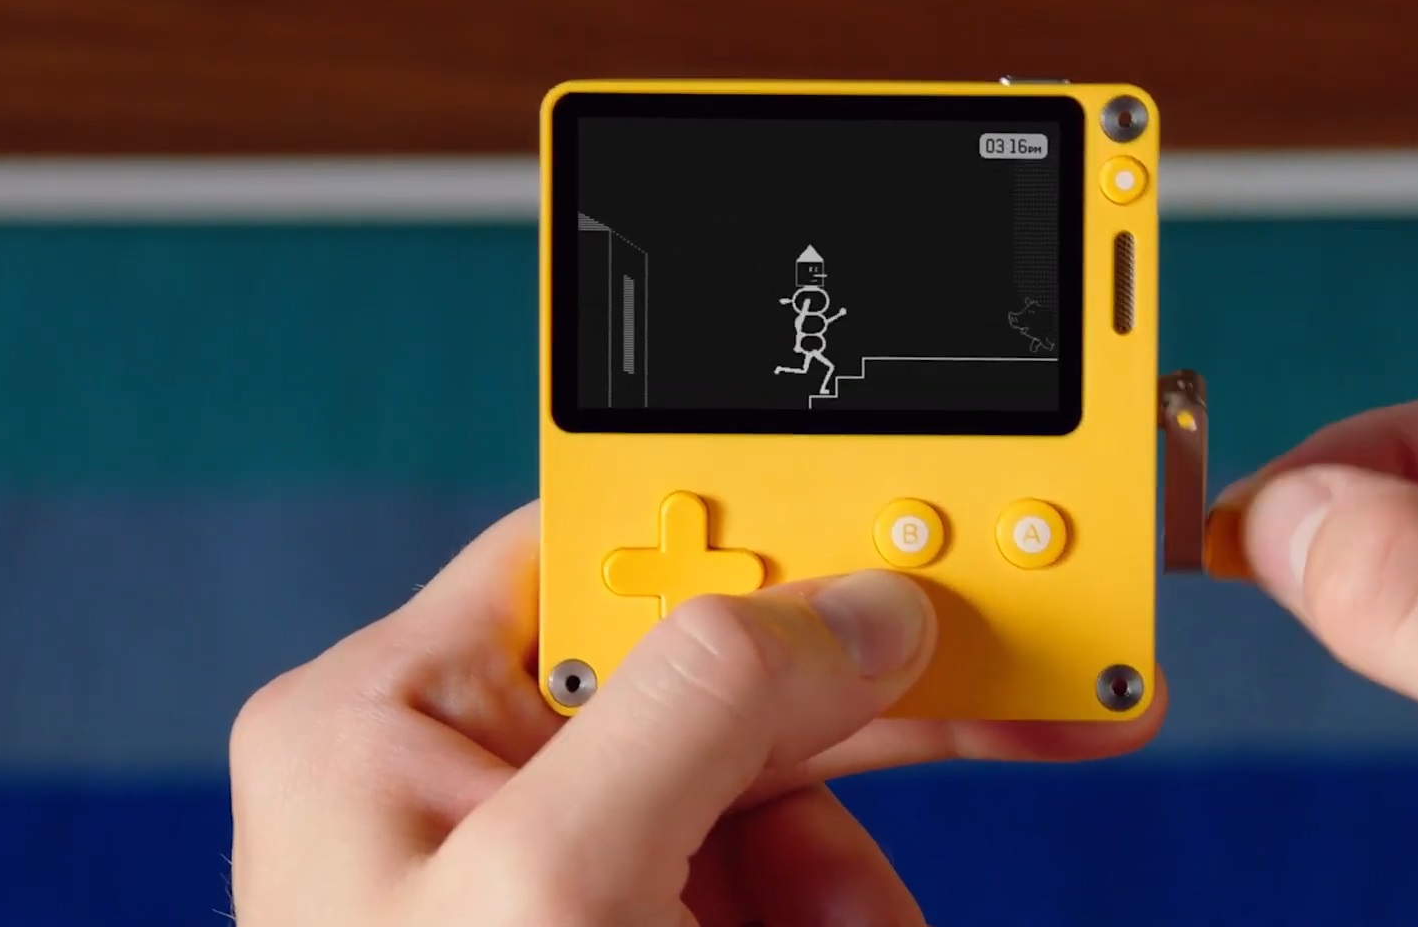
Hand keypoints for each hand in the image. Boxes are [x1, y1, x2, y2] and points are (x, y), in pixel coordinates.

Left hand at [227, 507, 1163, 924]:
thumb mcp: (554, 886)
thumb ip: (704, 708)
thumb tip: (856, 608)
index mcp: (397, 710)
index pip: (603, 543)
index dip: (757, 530)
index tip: (899, 539)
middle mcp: (476, 772)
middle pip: (717, 671)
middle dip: (862, 711)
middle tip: (1020, 695)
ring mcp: (555, 869)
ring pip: (771, 797)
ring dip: (852, 874)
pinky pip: (772, 889)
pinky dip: (838, 915)